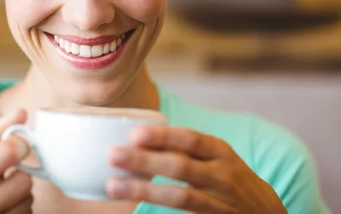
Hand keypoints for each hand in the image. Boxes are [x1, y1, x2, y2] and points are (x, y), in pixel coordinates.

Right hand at [0, 110, 32, 213]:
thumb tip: (21, 113)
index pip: (9, 151)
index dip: (18, 144)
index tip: (14, 148)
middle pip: (25, 180)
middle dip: (18, 176)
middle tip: (5, 178)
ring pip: (29, 199)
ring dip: (20, 196)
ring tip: (0, 199)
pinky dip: (21, 210)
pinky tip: (4, 211)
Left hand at [107, 126, 286, 213]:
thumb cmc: (227, 178)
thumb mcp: (216, 157)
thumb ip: (186, 150)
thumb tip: (135, 140)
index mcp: (220, 152)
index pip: (192, 139)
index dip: (163, 137)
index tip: (135, 134)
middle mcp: (223, 175)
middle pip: (181, 167)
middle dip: (145, 161)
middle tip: (113, 155)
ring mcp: (220, 202)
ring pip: (180, 196)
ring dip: (144, 191)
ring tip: (113, 186)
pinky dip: (158, 209)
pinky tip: (134, 207)